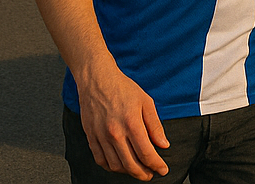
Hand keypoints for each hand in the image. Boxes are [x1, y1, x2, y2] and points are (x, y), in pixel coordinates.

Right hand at [75, 62, 169, 179]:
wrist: (97, 81)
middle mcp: (115, 133)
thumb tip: (163, 144)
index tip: (163, 169)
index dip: (156, 165)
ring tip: (138, 170)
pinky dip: (111, 167)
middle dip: (143, 173)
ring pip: (115, 165)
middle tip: (151, 174)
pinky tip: (120, 165)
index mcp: (132, 124)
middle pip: (130, 164)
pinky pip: (100, 160)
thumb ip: (155, 126)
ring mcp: (100, 137)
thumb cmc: (124, 89)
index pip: (146, 153)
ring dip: (128, 172)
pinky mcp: (90, 138)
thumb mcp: (146, 102)